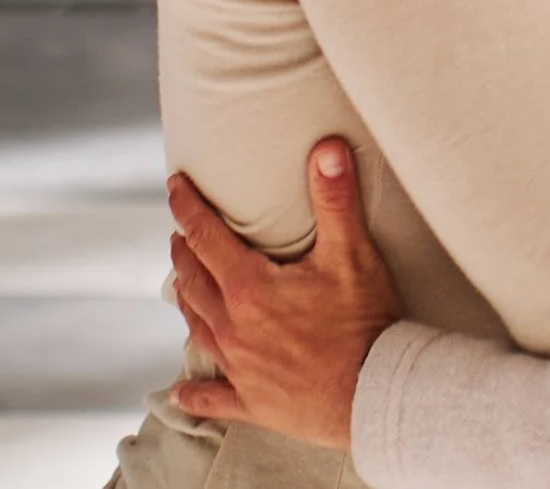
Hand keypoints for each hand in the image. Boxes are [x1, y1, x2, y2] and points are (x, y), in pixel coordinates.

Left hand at [167, 137, 401, 450]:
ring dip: (187, 300)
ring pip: (197, 327)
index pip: (205, 236)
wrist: (375, 393)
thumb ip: (335, 199)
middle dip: (184, 252)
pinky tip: (180, 394)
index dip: (187, 207)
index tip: (174, 187)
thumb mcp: (352, 254)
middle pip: (193, 281)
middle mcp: (233, 327)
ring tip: (184, 285)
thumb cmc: (365, 323)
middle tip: (181, 234)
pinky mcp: (252, 401)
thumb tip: (325, 148)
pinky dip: (193, 395)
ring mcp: (239, 367)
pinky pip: (211, 399)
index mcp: (249, 288)